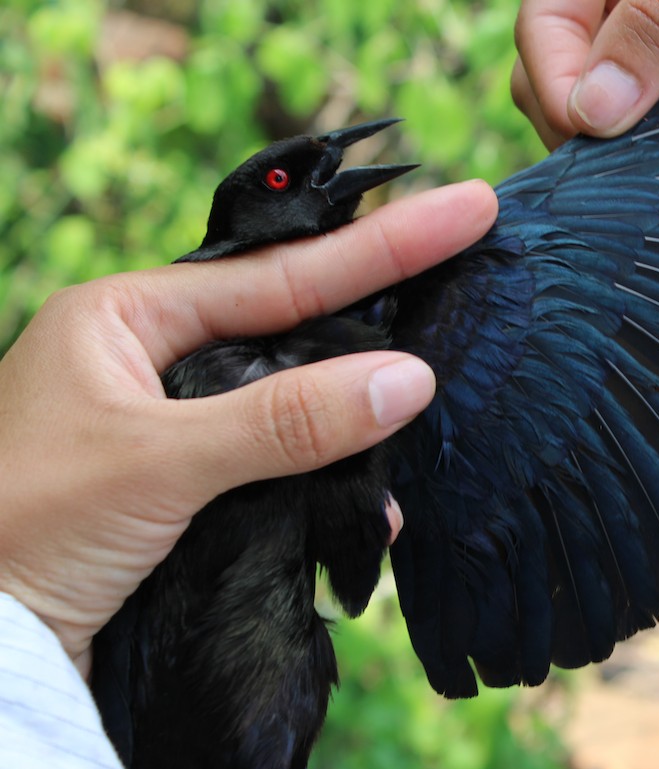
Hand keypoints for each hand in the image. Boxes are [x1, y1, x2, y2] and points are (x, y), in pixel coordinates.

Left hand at [0, 179, 497, 676]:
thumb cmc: (22, 526)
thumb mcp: (158, 461)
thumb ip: (286, 419)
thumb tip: (410, 379)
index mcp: (128, 316)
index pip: (282, 274)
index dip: (382, 245)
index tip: (466, 208)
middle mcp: (154, 360)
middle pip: (294, 327)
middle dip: (380, 317)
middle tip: (469, 274)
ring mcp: (173, 427)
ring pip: (294, 404)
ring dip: (357, 423)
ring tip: (435, 405)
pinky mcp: (187, 491)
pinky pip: (279, 468)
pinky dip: (326, 484)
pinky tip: (369, 506)